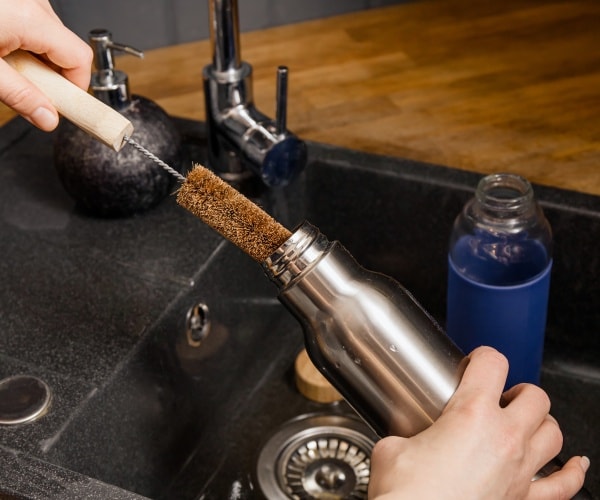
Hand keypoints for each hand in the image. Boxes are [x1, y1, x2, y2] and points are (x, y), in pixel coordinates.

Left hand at [0, 0, 91, 129]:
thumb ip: (21, 97)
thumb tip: (48, 119)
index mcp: (30, 18)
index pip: (79, 58)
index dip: (76, 86)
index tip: (64, 104)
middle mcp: (32, 1)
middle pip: (65, 47)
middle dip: (52, 73)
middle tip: (26, 87)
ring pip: (48, 35)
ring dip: (35, 57)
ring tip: (5, 64)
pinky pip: (31, 22)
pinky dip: (22, 40)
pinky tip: (0, 46)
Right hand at [369, 346, 588, 498]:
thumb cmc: (409, 494)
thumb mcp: (391, 449)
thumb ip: (404, 436)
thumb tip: (402, 441)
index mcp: (471, 415)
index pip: (492, 364)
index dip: (483, 356)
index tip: (476, 363)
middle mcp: (504, 438)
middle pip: (535, 397)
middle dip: (518, 391)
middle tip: (501, 396)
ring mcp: (519, 471)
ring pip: (554, 433)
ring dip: (541, 423)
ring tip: (526, 421)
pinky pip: (563, 485)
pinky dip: (572, 472)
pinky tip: (575, 465)